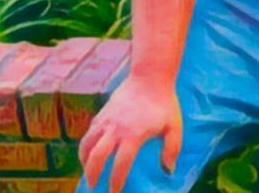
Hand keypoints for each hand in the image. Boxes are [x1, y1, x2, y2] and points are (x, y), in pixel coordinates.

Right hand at [78, 75, 181, 192]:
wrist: (150, 77)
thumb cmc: (164, 103)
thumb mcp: (174, 126)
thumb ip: (171, 149)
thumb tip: (168, 170)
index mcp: (133, 135)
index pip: (120, 164)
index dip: (116, 180)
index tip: (114, 192)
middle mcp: (115, 129)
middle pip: (96, 157)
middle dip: (92, 174)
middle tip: (93, 186)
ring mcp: (105, 121)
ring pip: (86, 145)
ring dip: (84, 161)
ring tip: (88, 172)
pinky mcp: (101, 115)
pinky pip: (88, 134)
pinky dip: (86, 146)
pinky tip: (90, 153)